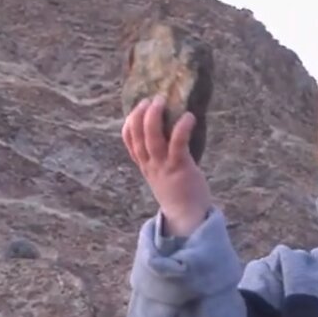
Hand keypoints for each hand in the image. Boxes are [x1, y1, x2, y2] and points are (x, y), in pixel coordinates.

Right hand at [122, 95, 211, 235]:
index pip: (129, 142)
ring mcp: (164, 167)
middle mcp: (150, 165)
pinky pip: (178, 144)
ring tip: (161, 101)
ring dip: (155, 117)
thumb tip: (172, 133)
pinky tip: (188, 117)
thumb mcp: (164, 174)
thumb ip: (162, 157)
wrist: (188, 218)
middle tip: (149, 99)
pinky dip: (181, 128)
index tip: (134, 109)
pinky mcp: (180, 168)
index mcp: (145, 166)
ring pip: (152, 138)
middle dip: (141, 115)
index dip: (129, 123)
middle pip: (138, 136)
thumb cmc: (180, 193)